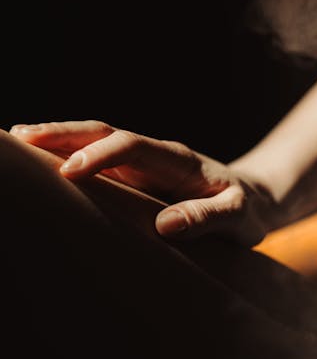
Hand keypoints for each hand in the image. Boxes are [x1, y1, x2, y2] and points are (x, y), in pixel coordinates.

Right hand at [9, 120, 274, 245]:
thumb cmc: (244, 209)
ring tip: (17, 139)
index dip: (102, 156)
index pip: (134, 147)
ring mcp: (141, 161)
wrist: (251, 198)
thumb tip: (165, 226)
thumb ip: (208, 218)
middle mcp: (155, 153)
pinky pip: (97, 158)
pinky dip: (67, 153)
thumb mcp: (238, 217)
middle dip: (64, 134)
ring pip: (95, 140)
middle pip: (105, 132)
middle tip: (21, 138)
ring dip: (58, 138)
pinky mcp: (133, 174)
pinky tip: (40, 159)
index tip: (69, 172)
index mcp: (179, 159)